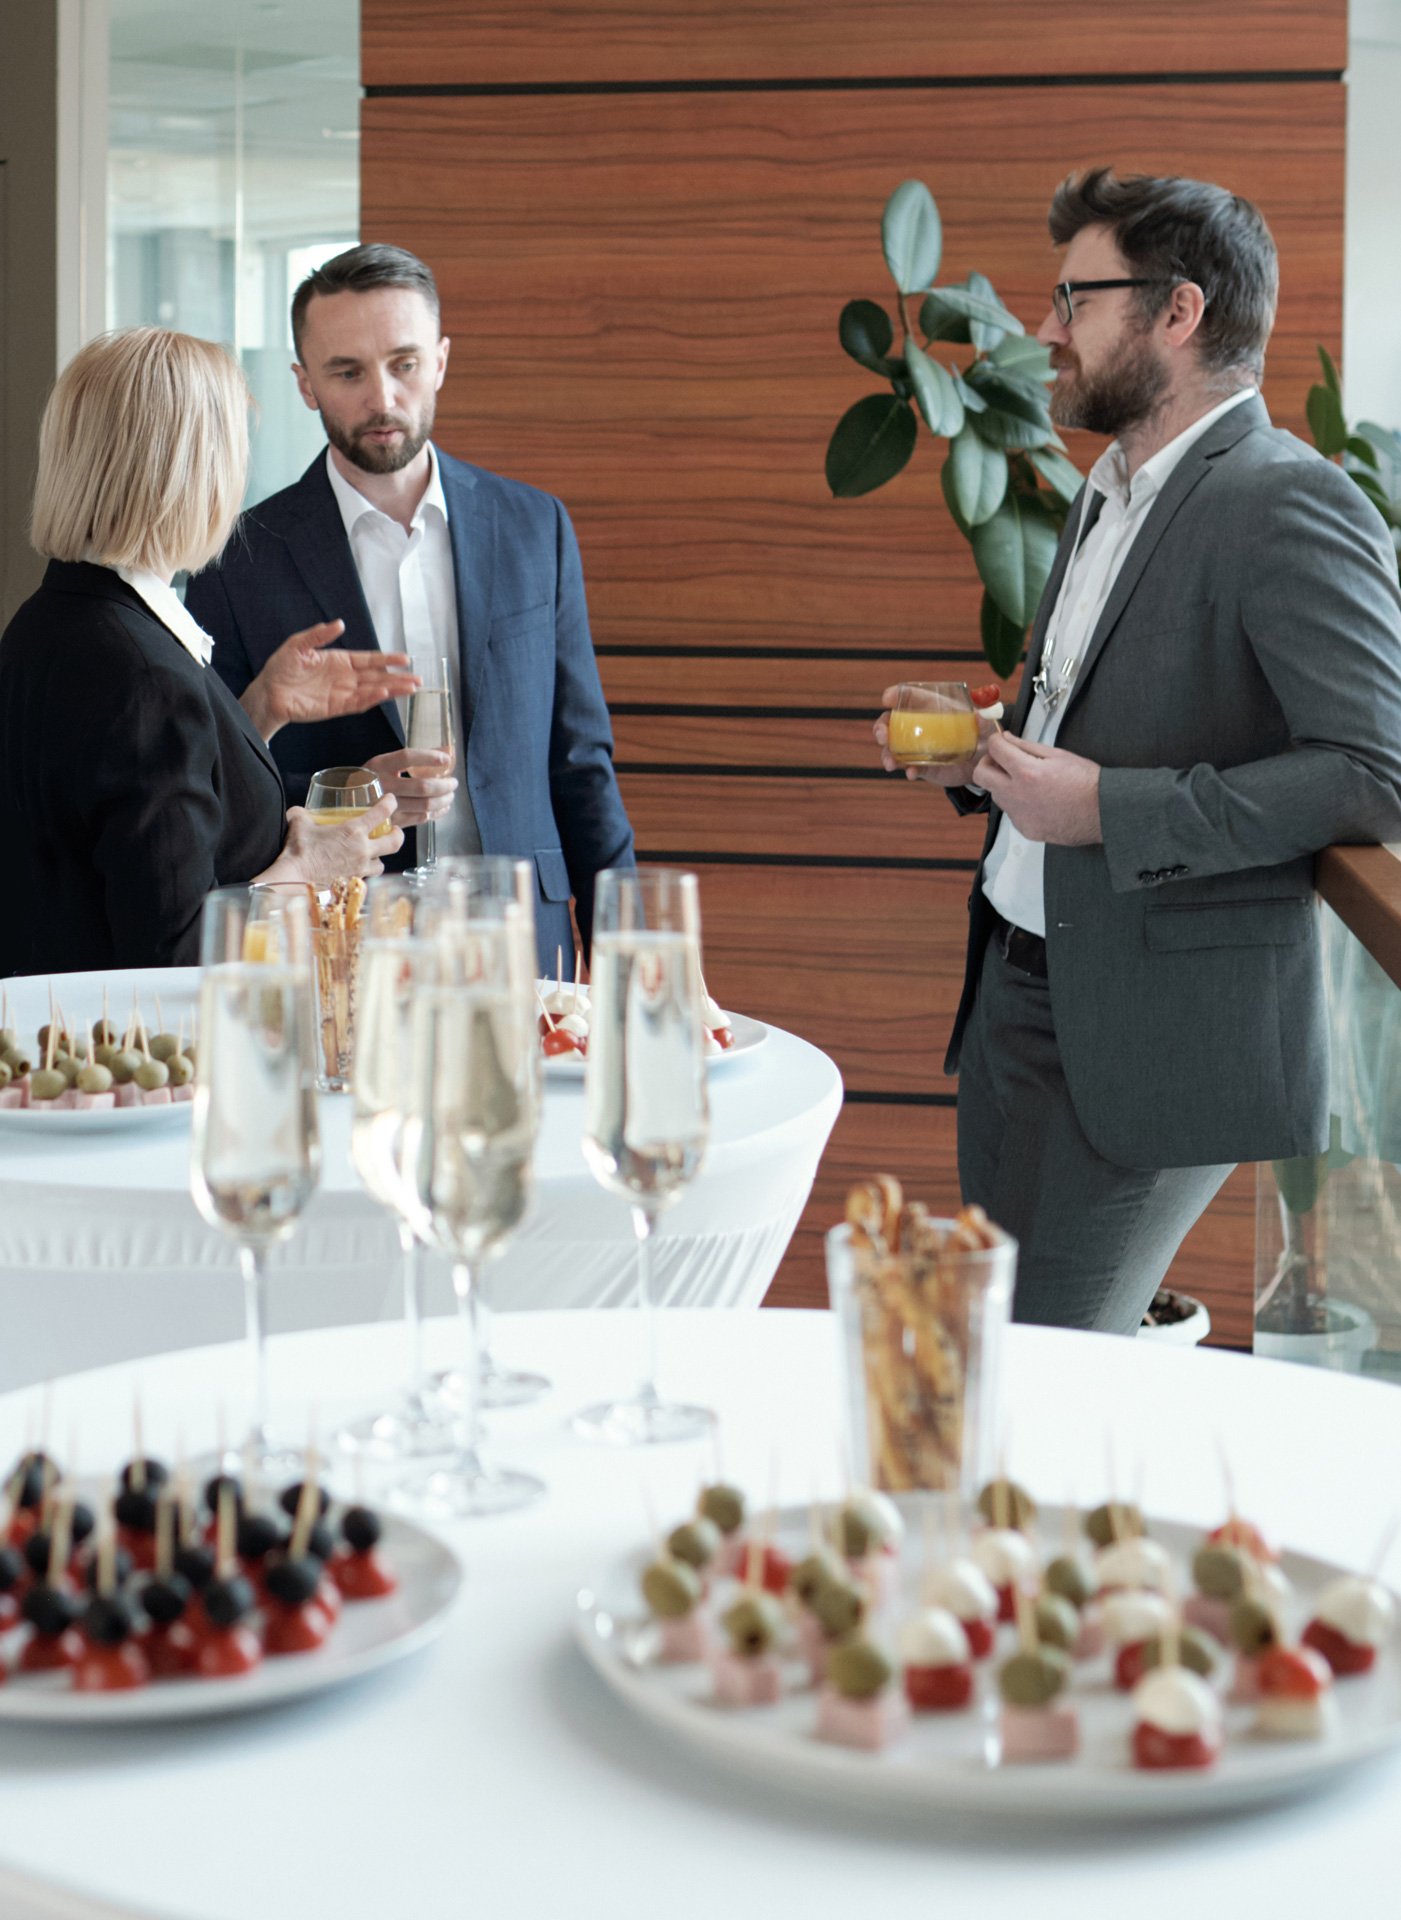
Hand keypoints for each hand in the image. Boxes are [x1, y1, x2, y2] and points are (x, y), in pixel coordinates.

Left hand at [240, 621, 418, 740]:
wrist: (268, 692)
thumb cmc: (281, 668)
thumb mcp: (299, 644)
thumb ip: (319, 634)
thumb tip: (339, 624)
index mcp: (339, 661)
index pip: (369, 660)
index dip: (387, 660)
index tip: (405, 659)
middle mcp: (345, 678)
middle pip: (377, 677)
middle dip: (398, 678)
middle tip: (418, 679)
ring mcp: (342, 694)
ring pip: (372, 691)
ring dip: (391, 690)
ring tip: (411, 689)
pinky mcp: (335, 708)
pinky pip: (358, 703)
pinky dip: (372, 699)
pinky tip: (384, 694)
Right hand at [266, 793, 404, 885]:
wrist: (293, 879)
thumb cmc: (298, 850)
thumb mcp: (299, 824)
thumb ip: (301, 815)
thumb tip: (296, 812)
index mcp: (354, 831)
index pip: (381, 813)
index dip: (390, 804)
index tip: (391, 800)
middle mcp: (362, 850)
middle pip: (394, 842)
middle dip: (398, 835)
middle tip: (394, 830)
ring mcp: (360, 869)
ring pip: (381, 864)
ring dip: (379, 858)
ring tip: (374, 854)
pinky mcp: (352, 884)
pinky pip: (365, 878)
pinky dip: (363, 874)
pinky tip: (354, 871)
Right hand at [364, 747, 457, 828]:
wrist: (347, 804)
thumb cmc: (372, 779)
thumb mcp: (386, 763)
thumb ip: (415, 757)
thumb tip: (447, 750)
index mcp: (379, 765)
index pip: (407, 757)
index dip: (429, 757)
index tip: (446, 760)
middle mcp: (383, 786)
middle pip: (422, 787)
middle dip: (444, 785)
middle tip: (453, 783)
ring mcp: (387, 807)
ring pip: (425, 806)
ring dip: (444, 800)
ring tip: (450, 795)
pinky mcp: (392, 822)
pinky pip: (421, 818)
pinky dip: (437, 813)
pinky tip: (442, 808)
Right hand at [873, 683, 992, 786]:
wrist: (983, 762)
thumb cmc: (981, 734)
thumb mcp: (986, 725)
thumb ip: (985, 719)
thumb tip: (981, 715)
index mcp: (930, 707)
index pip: (908, 697)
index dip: (895, 695)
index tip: (886, 698)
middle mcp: (918, 726)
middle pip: (890, 722)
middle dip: (881, 728)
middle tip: (882, 736)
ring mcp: (916, 747)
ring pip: (892, 748)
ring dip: (887, 754)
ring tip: (891, 763)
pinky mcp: (921, 765)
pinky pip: (908, 767)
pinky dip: (907, 771)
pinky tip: (911, 774)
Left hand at [976, 732, 1102, 844]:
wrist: (1103, 812)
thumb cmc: (1087, 783)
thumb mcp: (1058, 755)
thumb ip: (1027, 746)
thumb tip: (1008, 739)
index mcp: (1026, 772)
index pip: (995, 750)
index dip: (996, 742)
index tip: (1000, 742)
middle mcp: (1017, 795)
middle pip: (981, 776)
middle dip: (988, 764)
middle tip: (1003, 761)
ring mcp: (1020, 815)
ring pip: (996, 795)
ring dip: (1003, 785)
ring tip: (1027, 781)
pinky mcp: (1025, 829)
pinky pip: (1012, 813)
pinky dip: (1018, 804)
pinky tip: (1037, 800)